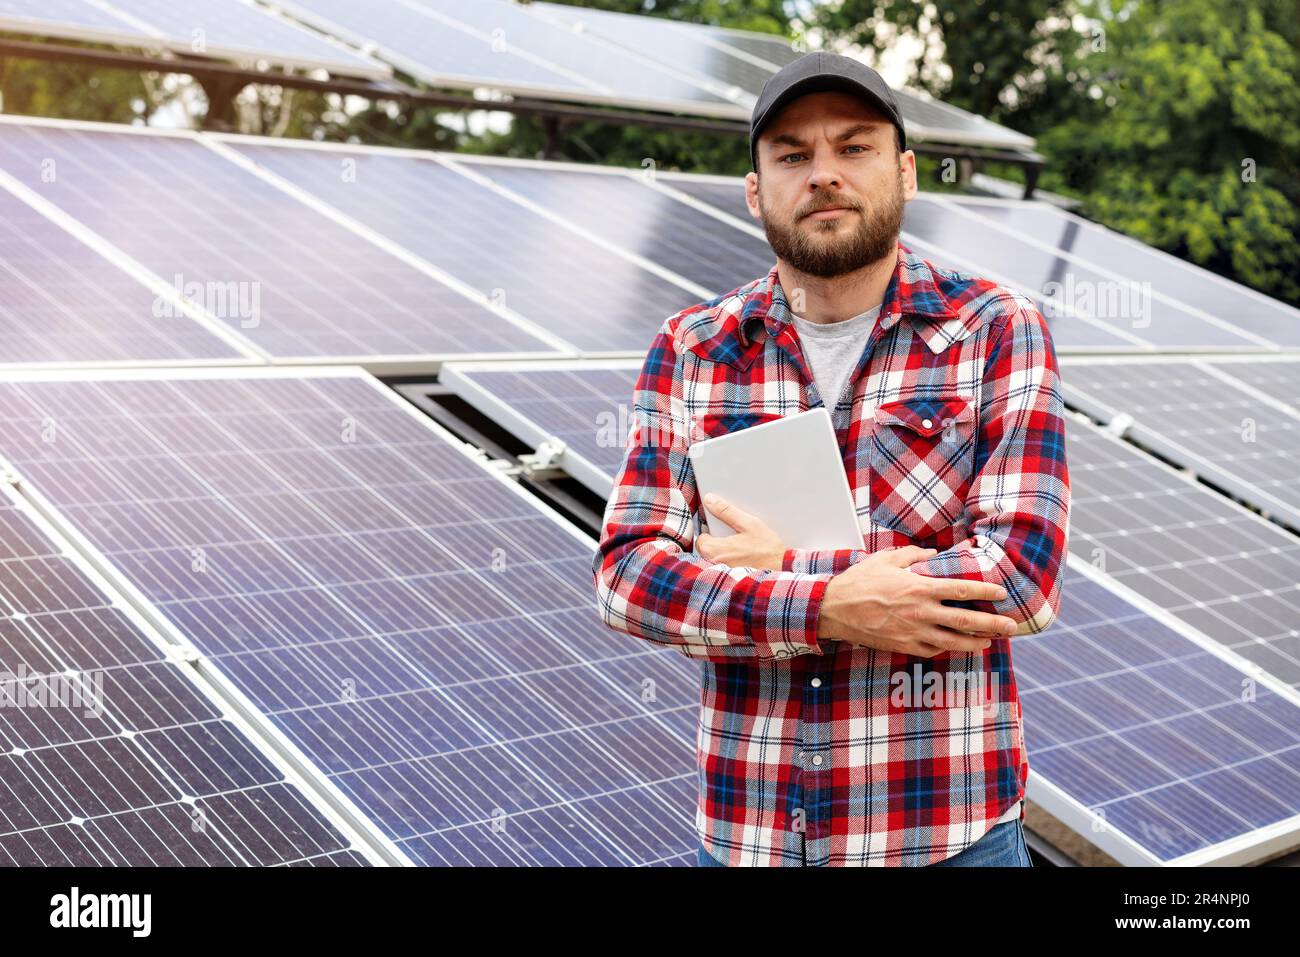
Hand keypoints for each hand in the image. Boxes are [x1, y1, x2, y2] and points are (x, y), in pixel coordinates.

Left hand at [696, 494, 784, 570]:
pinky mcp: (732, 578)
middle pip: (708, 549)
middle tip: (735, 536)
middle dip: (718, 541)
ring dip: (725, 551)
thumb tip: (710, 500)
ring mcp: (723, 573)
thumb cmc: (767, 550)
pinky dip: (732, 560)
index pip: (702, 538)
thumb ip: (726, 511)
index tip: (723, 526)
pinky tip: (745, 556)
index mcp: (714, 551)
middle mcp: (715, 564)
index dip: (711, 529)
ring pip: (717, 558)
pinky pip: (726, 566)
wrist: (783, 569)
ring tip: (742, 546)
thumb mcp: (748, 524)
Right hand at [817, 546, 1017, 657]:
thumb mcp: (885, 559)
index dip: (986, 593)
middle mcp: (921, 612)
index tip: (1002, 594)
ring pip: (954, 642)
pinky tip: (956, 646)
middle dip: (993, 625)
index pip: (963, 591)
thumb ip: (913, 555)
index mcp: (920, 588)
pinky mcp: (904, 646)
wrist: (834, 610)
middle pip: (967, 621)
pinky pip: (933, 650)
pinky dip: (947, 649)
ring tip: (991, 642)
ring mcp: (914, 633)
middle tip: (1011, 627)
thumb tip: (933, 553)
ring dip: (976, 643)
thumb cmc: (859, 582)